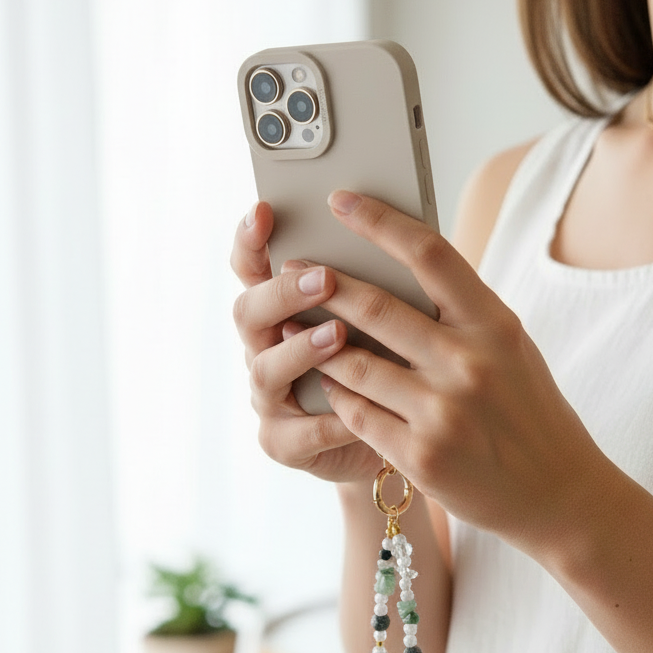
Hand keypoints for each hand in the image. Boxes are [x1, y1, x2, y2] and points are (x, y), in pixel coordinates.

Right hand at [230, 202, 383, 483]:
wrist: (393, 437)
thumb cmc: (388, 364)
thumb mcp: (386, 318)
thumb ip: (378, 282)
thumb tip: (402, 226)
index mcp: (283, 309)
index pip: (252, 267)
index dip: (251, 240)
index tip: (265, 210)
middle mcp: (265, 348)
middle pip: (249, 312)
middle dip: (284, 293)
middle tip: (325, 277)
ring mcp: (270, 397)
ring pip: (266, 370)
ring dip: (302, 350)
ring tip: (337, 335)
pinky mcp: (284, 442)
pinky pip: (300, 432)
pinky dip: (329, 420)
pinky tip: (356, 413)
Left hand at [313, 190, 605, 559]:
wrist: (559, 493)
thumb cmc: (530, 411)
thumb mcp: (510, 348)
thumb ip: (462, 311)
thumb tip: (400, 266)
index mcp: (494, 324)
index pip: (429, 253)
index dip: (378, 221)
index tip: (341, 200)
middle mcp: (468, 362)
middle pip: (375, 306)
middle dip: (323, 283)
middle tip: (292, 270)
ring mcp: (442, 412)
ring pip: (352, 363)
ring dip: (318, 345)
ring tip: (299, 330)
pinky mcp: (419, 455)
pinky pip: (355, 413)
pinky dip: (338, 394)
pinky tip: (332, 384)